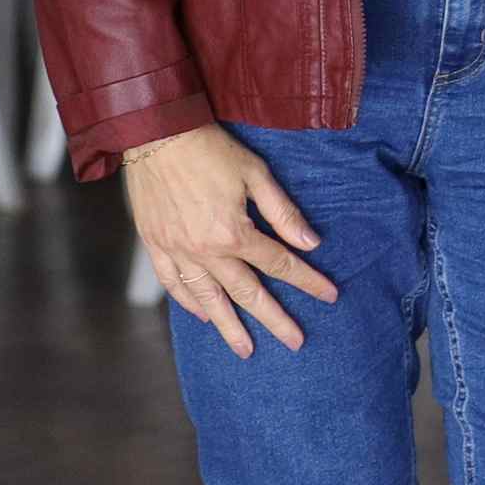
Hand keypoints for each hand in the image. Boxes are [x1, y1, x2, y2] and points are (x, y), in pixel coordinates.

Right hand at [123, 127, 338, 358]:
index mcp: (233, 232)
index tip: (329, 296)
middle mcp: (204, 250)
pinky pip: (173, 283)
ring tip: (246, 349)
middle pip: (246, 293)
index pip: (280, 264)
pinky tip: (203, 316)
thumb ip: (283, 213)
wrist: (155, 134)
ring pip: (207, 299)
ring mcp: (176, 251)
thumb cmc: (210, 150)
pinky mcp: (155, 245)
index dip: (307, 281)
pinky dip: (188, 303)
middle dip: (274, 319)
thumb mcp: (256, 174)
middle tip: (295, 342)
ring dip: (229, 327)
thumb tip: (310, 243)